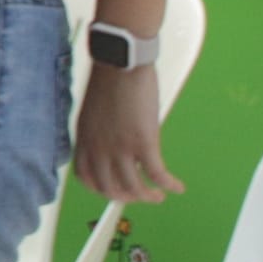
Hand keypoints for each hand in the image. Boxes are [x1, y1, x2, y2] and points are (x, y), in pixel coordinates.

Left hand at [72, 63, 179, 204]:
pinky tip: (177, 187)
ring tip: (158, 197)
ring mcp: (120, 147)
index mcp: (84, 139)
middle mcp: (98, 147)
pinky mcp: (143, 142)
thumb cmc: (109, 80)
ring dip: (148, 197)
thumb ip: (96, 131)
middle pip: (108, 188)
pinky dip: (168, 185)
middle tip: (139, 196)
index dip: (100, 189)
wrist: (120, 63)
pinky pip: (156, 174)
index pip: (85, 177)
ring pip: (133, 188)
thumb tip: (109, 143)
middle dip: (125, 198)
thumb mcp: (92, 111)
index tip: (113, 190)